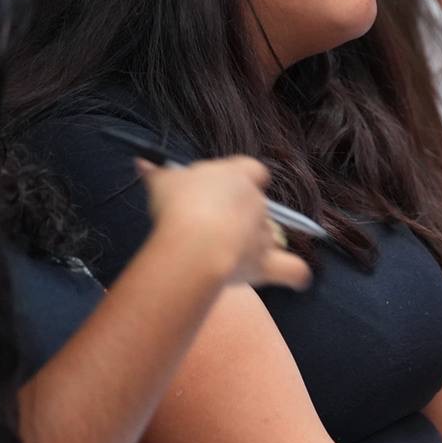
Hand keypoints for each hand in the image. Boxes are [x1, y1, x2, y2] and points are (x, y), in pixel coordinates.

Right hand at [139, 157, 310, 290]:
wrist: (194, 244)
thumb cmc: (179, 206)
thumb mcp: (162, 182)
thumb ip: (156, 173)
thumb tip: (143, 163)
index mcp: (238, 176)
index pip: (250, 169)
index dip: (239, 178)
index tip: (219, 188)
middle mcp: (257, 203)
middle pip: (256, 205)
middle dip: (238, 216)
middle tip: (208, 227)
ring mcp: (263, 235)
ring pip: (268, 235)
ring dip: (255, 243)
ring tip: (229, 255)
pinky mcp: (266, 264)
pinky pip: (292, 269)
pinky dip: (296, 275)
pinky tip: (298, 279)